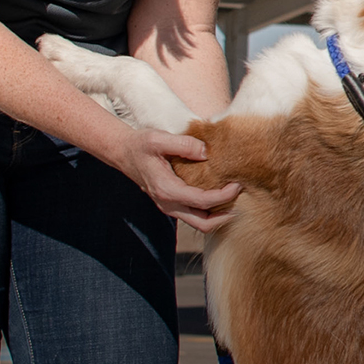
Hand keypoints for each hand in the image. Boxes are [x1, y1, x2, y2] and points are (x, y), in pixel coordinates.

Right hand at [113, 128, 240, 232]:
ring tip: (232, 198)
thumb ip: (183, 144)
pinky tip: (219, 196)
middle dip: (224, 216)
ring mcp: (169, 207)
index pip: (202, 201)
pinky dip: (209, 210)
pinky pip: (194, 215)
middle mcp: (168, 204)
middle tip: (240, 200)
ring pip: (199, 223)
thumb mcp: (159, 139)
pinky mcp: (171, 204)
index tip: (238, 184)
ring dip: (218, 215)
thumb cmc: (141, 144)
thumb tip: (206, 152)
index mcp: (167, 190)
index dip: (224, 196)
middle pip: (203, 224)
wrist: (123, 152)